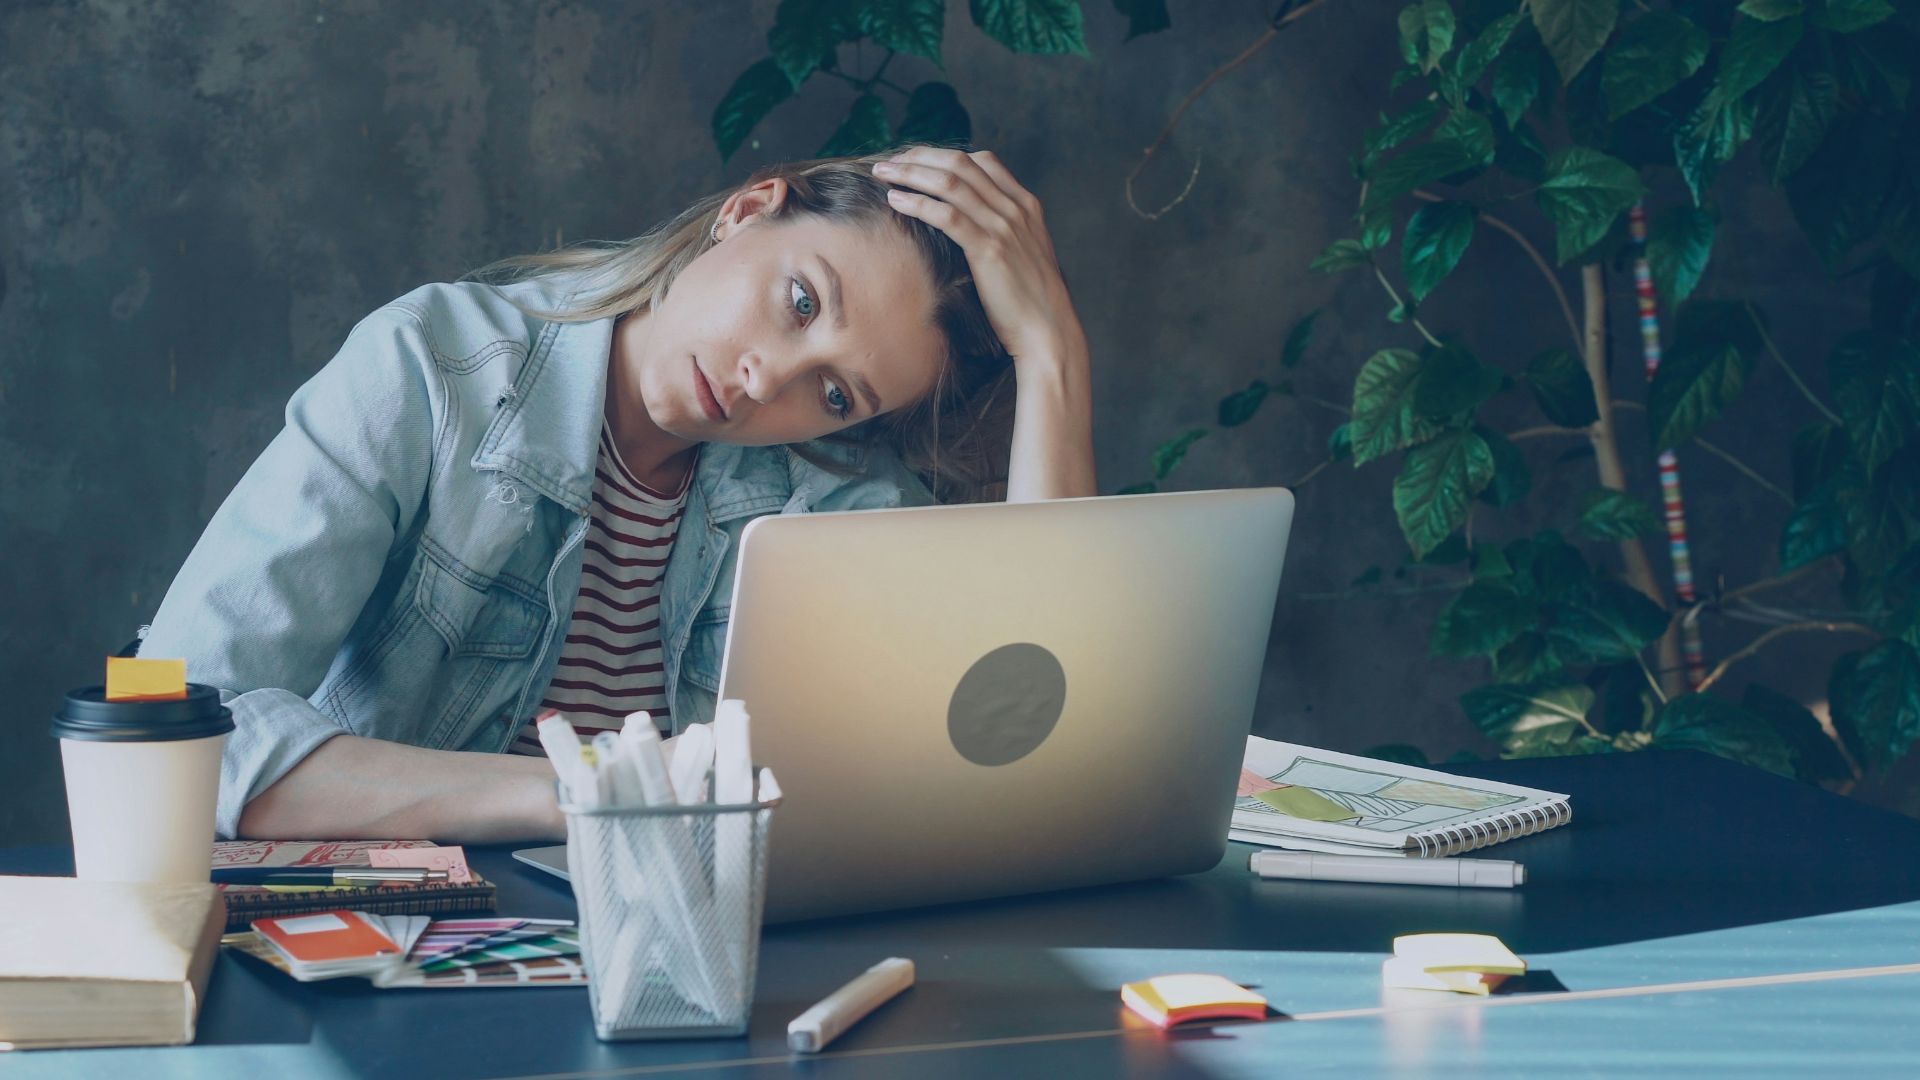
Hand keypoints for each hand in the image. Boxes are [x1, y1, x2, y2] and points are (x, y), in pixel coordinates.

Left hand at [872, 148, 1087, 367]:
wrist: (1048, 329)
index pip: (983, 160)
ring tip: (882, 173)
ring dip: (910, 173)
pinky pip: (946, 215)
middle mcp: (1015, 208)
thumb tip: (974, 226)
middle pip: (961, 163)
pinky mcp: (988, 250)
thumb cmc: (1031, 299)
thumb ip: (1006, 231)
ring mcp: (1003, 227)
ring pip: (950, 183)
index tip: (917, 161)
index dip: (944, 155)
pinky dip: (917, 203)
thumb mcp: (1025, 253)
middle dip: (920, 157)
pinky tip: (895, 201)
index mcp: (1026, 204)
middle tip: (890, 162)